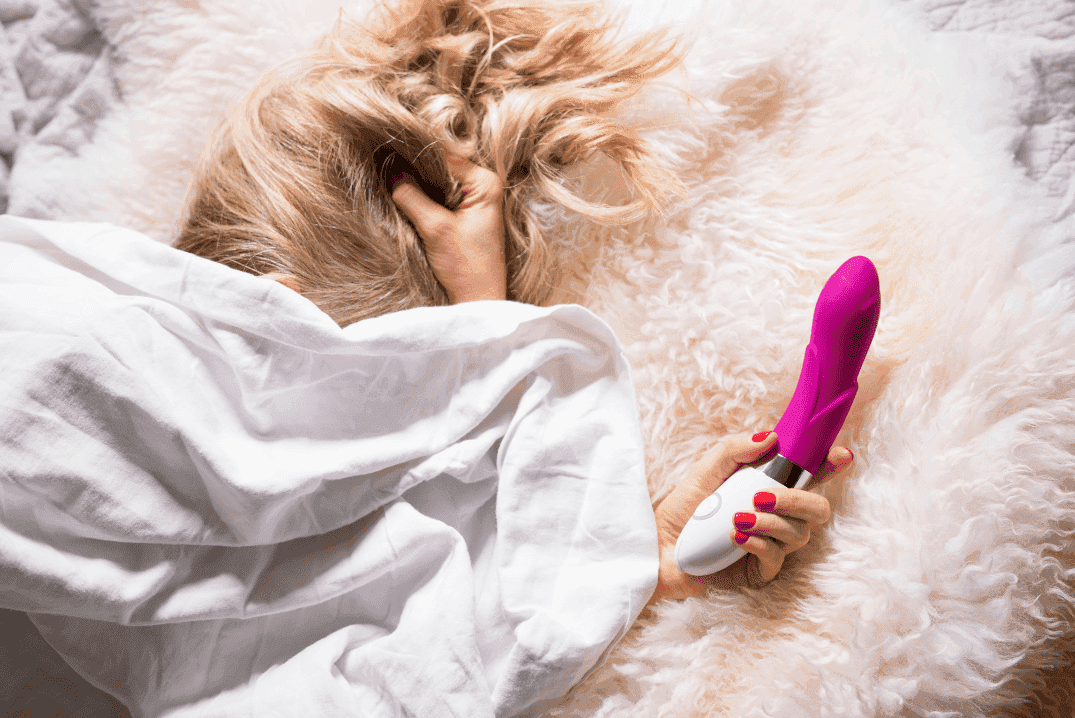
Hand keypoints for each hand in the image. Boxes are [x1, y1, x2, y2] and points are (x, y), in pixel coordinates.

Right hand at [391, 156, 506, 302]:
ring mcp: (474, 198)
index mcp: (485, 182)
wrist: (478, 299)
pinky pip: (438, 193)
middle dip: (413, 164)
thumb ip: (410, 195)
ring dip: (415, 179)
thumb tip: (387, 167)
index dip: (415, 151)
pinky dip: (420, 193)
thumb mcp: (435, 228)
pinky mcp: (463, 212)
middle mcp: (483, 184)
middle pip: (441, 163)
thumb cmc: (467, 267)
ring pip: (436, 178)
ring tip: (388, 174)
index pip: (445, 154)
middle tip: (383, 161)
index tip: (386, 148)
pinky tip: (401, 192)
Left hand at [649, 431, 853, 603]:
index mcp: (769, 487)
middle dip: (797, 499)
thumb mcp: (706, 469)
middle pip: (818, 508)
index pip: (810, 476)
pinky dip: (758, 544)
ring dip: (770, 523)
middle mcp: (777, 516)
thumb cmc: (682, 507)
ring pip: (799, 534)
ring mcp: (771, 545)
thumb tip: (772, 436)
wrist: (657, 545)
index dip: (831, 465)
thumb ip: (736, 449)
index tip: (841, 454)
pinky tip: (734, 537)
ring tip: (737, 518)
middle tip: (763, 496)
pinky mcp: (759, 572)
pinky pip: (777, 558)